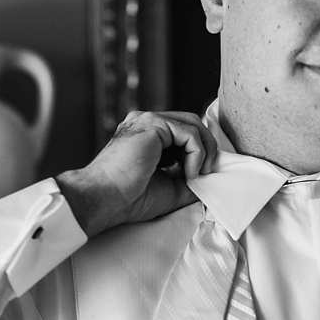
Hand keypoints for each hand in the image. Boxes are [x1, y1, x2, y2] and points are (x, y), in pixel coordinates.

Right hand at [56, 110, 216, 236]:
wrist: (106, 199)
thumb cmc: (130, 198)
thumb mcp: (170, 189)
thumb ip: (190, 179)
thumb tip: (212, 178)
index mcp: (147, 137)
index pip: (183, 133)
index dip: (199, 151)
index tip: (201, 175)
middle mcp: (146, 124)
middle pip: (191, 124)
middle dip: (206, 147)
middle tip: (206, 173)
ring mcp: (148, 120)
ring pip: (193, 124)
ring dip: (205, 150)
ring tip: (199, 174)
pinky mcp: (152, 123)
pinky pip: (188, 132)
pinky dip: (197, 153)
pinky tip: (189, 173)